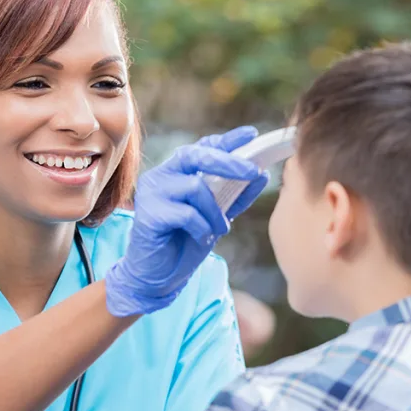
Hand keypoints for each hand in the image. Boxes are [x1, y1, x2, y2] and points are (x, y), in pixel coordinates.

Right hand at [106, 126, 269, 316]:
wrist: (158, 276)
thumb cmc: (185, 242)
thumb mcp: (216, 215)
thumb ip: (235, 195)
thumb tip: (261, 175)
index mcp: (176, 172)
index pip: (202, 148)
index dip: (227, 140)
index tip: (251, 134)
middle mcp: (160, 176)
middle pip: (196, 155)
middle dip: (229, 162)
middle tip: (254, 172)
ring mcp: (151, 193)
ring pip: (195, 186)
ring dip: (215, 210)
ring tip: (220, 228)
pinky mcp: (149, 214)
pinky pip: (186, 213)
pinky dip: (202, 226)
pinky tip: (203, 237)